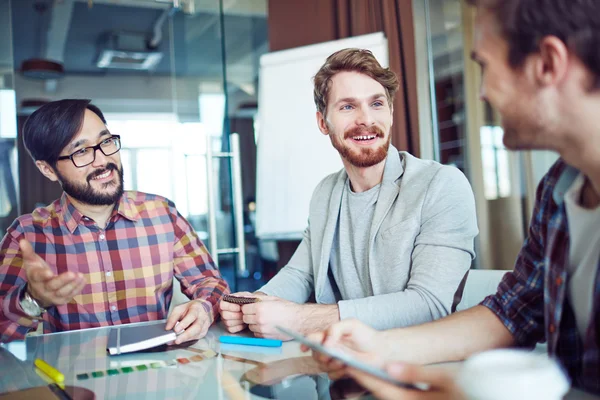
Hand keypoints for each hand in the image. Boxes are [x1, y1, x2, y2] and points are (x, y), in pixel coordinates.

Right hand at [20, 239, 85, 307]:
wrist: (37, 293)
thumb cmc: (36, 273)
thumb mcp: (31, 263)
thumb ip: (28, 252)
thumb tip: (22, 240)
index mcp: (35, 278)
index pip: (38, 277)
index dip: (43, 275)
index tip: (49, 272)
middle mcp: (43, 289)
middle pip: (52, 286)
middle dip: (62, 280)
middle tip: (72, 274)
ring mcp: (53, 296)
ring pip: (63, 292)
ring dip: (72, 284)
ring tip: (81, 275)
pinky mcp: (62, 300)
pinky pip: (70, 295)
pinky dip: (78, 288)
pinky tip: (83, 280)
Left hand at [166, 300, 211, 343]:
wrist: (202, 309)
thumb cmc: (190, 308)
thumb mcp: (180, 308)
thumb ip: (173, 317)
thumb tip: (168, 328)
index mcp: (197, 308)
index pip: (191, 316)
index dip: (184, 323)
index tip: (176, 330)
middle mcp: (203, 317)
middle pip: (197, 327)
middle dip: (186, 335)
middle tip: (177, 340)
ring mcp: (205, 325)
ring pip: (197, 334)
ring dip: (185, 339)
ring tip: (176, 341)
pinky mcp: (204, 332)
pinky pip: (195, 338)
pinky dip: (187, 340)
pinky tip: (181, 340)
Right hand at [219, 291, 262, 332]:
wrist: (253, 309)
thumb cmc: (248, 301)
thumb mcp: (246, 296)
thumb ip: (241, 296)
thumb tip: (237, 298)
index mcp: (225, 302)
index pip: (222, 305)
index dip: (230, 307)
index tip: (239, 307)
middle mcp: (223, 311)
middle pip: (224, 315)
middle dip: (236, 315)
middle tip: (243, 314)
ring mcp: (225, 320)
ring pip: (228, 323)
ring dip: (238, 321)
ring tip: (244, 317)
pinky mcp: (229, 327)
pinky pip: (231, 329)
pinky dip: (239, 326)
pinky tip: (244, 323)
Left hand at [241, 296, 301, 339]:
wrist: (299, 321)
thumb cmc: (288, 308)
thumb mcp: (273, 299)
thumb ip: (258, 298)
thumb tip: (246, 297)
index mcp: (260, 308)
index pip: (244, 309)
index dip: (248, 308)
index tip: (253, 308)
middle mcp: (259, 319)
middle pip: (245, 318)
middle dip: (250, 316)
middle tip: (258, 313)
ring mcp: (262, 329)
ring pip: (250, 327)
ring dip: (254, 324)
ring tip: (265, 320)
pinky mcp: (266, 337)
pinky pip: (256, 334)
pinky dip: (259, 331)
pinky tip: (268, 326)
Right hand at [301, 319, 387, 379]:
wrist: (380, 350)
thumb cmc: (366, 336)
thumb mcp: (351, 324)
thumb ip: (335, 329)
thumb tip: (325, 342)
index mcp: (329, 335)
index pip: (313, 338)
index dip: (306, 342)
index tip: (304, 347)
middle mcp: (329, 348)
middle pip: (315, 353)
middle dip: (322, 355)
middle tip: (333, 354)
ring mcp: (334, 360)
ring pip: (322, 365)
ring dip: (331, 364)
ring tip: (343, 360)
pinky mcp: (340, 372)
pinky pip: (331, 375)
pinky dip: (338, 373)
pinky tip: (346, 368)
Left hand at [347, 363, 463, 399]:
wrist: (483, 396)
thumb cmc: (469, 388)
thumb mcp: (445, 376)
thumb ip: (416, 372)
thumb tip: (390, 366)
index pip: (384, 388)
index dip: (364, 375)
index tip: (349, 363)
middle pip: (383, 394)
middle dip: (366, 379)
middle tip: (349, 362)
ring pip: (390, 396)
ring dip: (376, 383)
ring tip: (362, 366)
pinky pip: (398, 397)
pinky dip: (388, 388)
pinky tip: (385, 376)